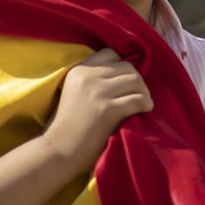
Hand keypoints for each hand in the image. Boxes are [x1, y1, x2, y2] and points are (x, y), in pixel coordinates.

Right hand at [42, 49, 152, 177]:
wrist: (58, 151)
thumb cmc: (68, 127)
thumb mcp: (74, 93)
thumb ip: (93, 81)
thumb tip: (126, 76)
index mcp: (79, 70)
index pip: (111, 53)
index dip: (122, 67)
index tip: (126, 83)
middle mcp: (88, 76)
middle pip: (127, 67)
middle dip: (137, 81)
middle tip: (139, 96)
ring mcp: (97, 92)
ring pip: (135, 81)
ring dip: (144, 92)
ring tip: (144, 104)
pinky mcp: (107, 109)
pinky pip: (137, 99)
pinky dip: (146, 104)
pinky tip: (145, 110)